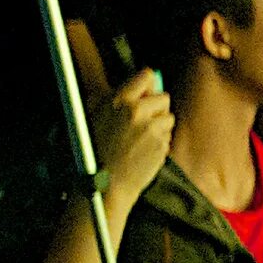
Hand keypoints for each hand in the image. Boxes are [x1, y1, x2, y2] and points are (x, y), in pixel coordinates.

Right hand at [95, 69, 175, 209]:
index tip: (146, 91)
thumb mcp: (93, 116)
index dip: (148, 84)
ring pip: (168, 118)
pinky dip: (159, 142)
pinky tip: (142, 151)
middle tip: (145, 117)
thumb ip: (114, 97)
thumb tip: (137, 85)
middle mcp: (137, 113)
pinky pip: (167, 137)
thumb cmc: (93, 152)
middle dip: (156, 107)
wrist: (104, 185)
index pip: (146, 76)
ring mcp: (152, 131)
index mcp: (118, 101)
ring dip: (159, 125)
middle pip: (163, 97)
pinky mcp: (161, 147)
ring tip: (140, 138)